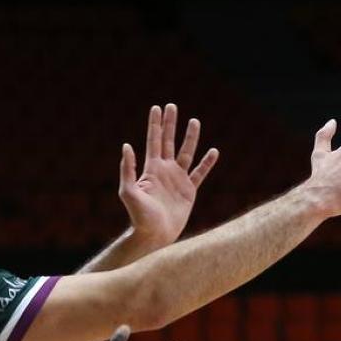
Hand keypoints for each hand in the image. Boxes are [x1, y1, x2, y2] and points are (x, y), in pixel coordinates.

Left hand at [119, 103, 219, 247]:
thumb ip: (128, 169)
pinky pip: (200, 173)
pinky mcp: (189, 191)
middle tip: (172, 106)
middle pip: (168, 141)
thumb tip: (127, 145)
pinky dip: (207, 163)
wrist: (154, 235)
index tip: (157, 107)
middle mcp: (165, 171)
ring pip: (186, 153)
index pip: (153, 140)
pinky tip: (213, 151)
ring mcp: (177, 180)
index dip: (155, 124)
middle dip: (170, 124)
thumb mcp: (128, 192)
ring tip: (195, 121)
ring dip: (190, 137)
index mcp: (151, 169)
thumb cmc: (138, 216)